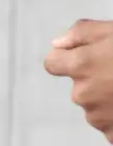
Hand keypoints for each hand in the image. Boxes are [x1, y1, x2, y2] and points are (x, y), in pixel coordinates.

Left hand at [45, 19, 112, 141]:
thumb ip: (80, 34)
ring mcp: (99, 117)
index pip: (53, 64)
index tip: (81, 57)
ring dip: (108, 100)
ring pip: (94, 107)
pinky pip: (110, 126)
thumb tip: (57, 44)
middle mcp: (84, 93)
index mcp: (81, 65)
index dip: (66, 59)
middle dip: (95, 79)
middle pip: (79, 86)